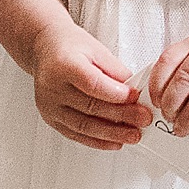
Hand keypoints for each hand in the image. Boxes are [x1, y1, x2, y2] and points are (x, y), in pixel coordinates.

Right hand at [31, 23, 150, 151]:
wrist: (45, 49)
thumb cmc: (70, 46)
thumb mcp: (97, 49)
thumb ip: (116, 71)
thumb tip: (135, 92)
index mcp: (64, 65)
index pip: (92, 84)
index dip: (116, 94)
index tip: (136, 98)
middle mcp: (53, 88)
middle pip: (90, 107)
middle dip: (121, 116)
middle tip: (143, 119)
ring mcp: (49, 106)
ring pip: (83, 126)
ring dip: (112, 134)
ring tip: (132, 135)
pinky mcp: (51, 118)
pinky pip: (76, 134)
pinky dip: (97, 141)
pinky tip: (115, 142)